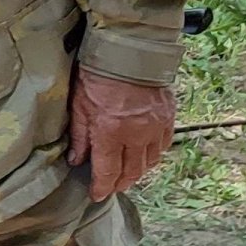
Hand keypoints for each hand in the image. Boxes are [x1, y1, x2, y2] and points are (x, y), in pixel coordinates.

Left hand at [70, 69, 176, 199]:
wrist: (129, 50)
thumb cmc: (98, 76)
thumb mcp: (79, 106)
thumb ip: (80, 137)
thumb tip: (77, 161)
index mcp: (111, 132)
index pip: (108, 171)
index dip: (102, 187)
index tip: (96, 195)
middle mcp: (137, 134)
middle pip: (132, 172)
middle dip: (120, 183)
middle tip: (111, 187)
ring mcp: (156, 126)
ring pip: (150, 162)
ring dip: (138, 172)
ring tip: (127, 175)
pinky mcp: (168, 117)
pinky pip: (163, 146)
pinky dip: (153, 155)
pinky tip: (144, 155)